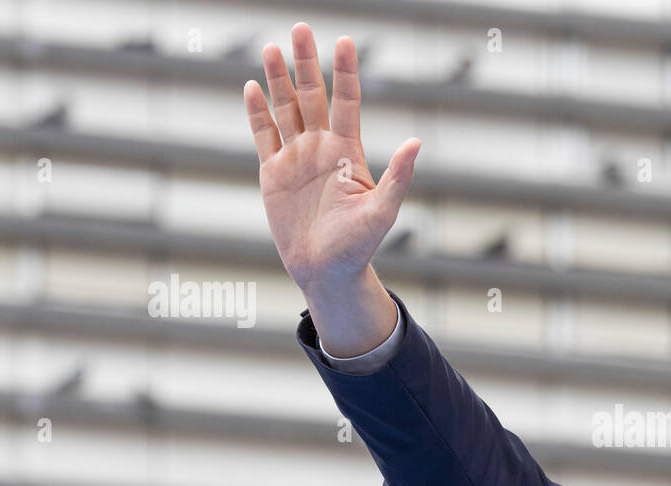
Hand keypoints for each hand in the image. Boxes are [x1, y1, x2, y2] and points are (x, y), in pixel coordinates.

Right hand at [243, 22, 419, 298]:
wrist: (326, 271)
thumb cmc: (358, 246)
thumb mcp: (381, 212)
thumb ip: (398, 177)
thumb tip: (416, 143)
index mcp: (348, 152)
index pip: (347, 102)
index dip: (345, 73)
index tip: (345, 41)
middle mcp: (322, 148)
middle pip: (312, 96)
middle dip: (306, 64)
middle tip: (302, 29)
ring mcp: (296, 158)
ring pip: (286, 109)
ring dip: (279, 80)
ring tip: (274, 47)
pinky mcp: (273, 173)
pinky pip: (264, 136)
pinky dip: (257, 113)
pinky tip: (253, 87)